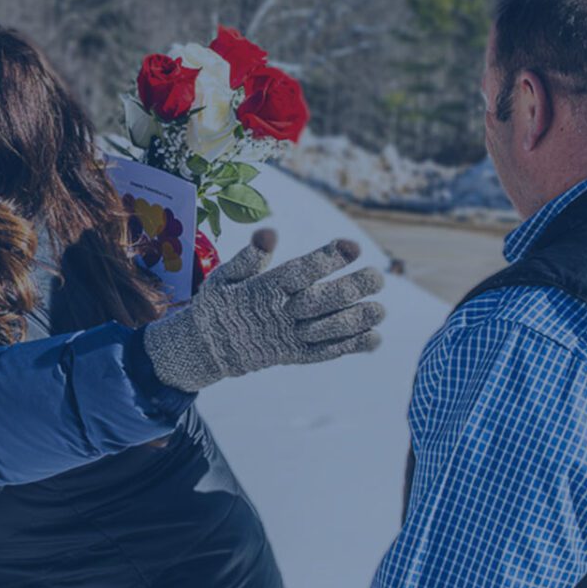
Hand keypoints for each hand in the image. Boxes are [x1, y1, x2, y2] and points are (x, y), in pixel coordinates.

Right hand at [141, 230, 386, 392]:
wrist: (205, 349)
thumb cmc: (218, 303)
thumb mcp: (224, 276)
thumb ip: (249, 256)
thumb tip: (269, 232)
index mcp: (262, 291)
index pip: (298, 274)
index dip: (326, 260)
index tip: (352, 246)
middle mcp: (278, 315)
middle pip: (319, 302)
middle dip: (351, 289)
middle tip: (378, 277)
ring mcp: (287, 338)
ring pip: (326, 330)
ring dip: (355, 321)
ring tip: (380, 309)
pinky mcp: (293, 355)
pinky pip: (325, 353)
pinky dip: (350, 347)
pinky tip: (374, 338)